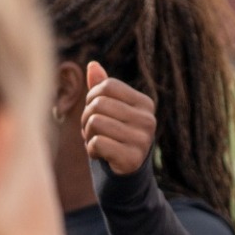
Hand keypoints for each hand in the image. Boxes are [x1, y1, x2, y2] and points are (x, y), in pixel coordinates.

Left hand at [81, 61, 156, 175]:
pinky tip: (102, 155)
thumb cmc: (115, 134)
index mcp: (145, 103)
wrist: (126, 170)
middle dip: (87, 118)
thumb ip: (102, 88)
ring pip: (95, 122)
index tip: (96, 112)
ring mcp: (143, 139)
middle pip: (98, 104)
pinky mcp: (133, 158)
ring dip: (88, 135)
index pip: (107, 86)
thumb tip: (93, 64)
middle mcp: (148, 119)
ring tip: (99, 141)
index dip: (92, 97)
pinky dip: (92, 150)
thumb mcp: (110, 110)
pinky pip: (97, 143)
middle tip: (94, 131)